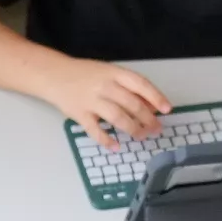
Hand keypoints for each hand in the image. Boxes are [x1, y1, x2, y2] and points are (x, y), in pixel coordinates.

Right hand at [44, 58, 171, 150]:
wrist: (54, 75)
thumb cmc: (86, 74)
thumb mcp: (109, 73)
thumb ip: (129, 87)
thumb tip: (152, 105)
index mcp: (114, 73)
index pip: (140, 84)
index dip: (156, 97)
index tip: (167, 110)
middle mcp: (105, 86)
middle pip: (132, 104)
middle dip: (147, 119)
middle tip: (156, 129)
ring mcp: (91, 100)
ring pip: (117, 117)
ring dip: (132, 129)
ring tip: (141, 136)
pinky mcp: (79, 114)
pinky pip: (95, 130)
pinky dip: (107, 140)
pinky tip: (116, 147)